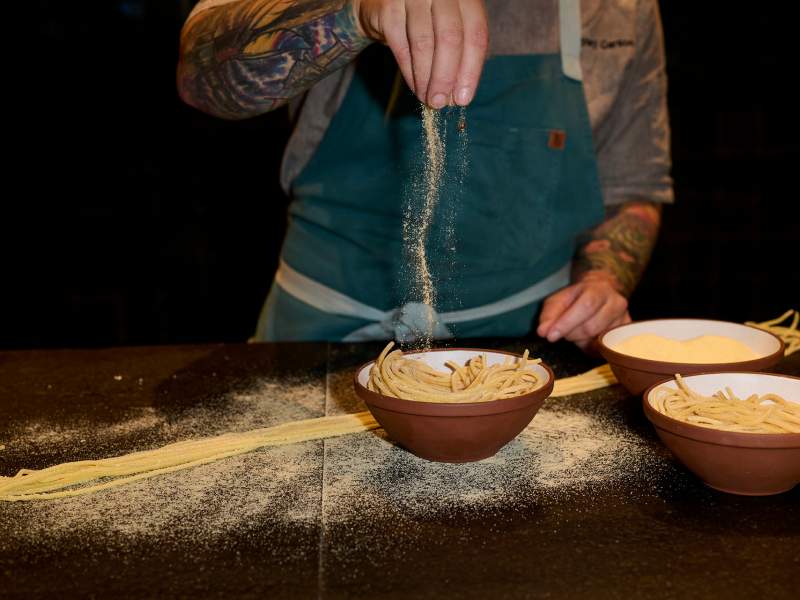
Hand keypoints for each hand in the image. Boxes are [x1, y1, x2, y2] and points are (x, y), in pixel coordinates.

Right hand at [352, 0, 488, 107]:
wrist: (385, 2)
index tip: (463, 99)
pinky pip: (401, 46)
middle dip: (446, 77)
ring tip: (428, 99)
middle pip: (450, 38)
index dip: (471, 70)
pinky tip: (415, 87)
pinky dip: (409, 72)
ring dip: (426, 78)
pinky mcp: (390, 7)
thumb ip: (459, 56)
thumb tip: (457, 96)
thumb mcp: (450, 29)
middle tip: (440, 103)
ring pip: (424, 44)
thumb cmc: (427, 19)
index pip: (476, 34)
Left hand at [536, 273, 631, 350]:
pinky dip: (591, 347)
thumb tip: (543, 332)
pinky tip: (586, 338)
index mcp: (599, 289)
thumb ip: (549, 315)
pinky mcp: (626, 333)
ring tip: (575, 332)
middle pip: (591, 327)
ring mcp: (624, 319)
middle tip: (563, 331)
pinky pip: (605, 348)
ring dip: (580, 341)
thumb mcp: (558, 301)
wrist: (600, 292)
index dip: (567, 323)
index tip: (551, 336)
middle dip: (571, 333)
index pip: (585, 307)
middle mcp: (616, 302)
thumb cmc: (575, 298)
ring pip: (598, 340)